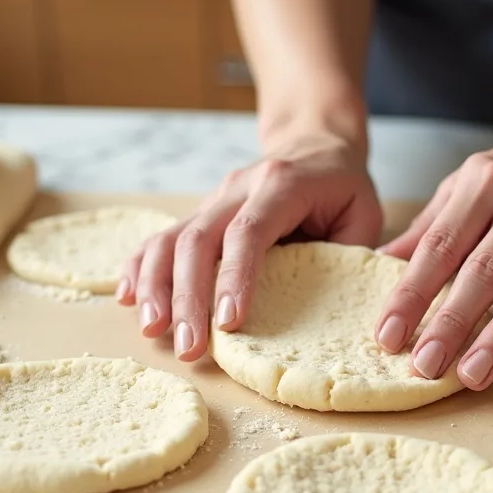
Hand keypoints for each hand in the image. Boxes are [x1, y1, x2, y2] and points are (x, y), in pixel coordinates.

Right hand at [120, 132, 380, 360]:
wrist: (314, 145)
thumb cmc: (343, 189)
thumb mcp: (364, 214)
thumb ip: (349, 255)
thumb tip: (343, 309)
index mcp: (283, 184)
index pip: (250, 231)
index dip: (236, 276)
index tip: (228, 321)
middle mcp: (238, 188)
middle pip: (200, 239)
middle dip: (189, 297)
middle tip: (188, 347)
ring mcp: (212, 199)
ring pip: (170, 238)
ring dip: (157, 286)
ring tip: (153, 330)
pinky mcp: (198, 213)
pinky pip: (160, 238)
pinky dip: (140, 268)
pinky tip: (129, 298)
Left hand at [374, 117, 492, 390]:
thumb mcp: (472, 182)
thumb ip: (432, 225)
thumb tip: (381, 263)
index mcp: (483, 184)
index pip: (440, 247)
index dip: (411, 294)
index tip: (387, 336)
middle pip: (483, 271)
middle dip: (451, 322)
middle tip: (424, 366)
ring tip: (473, 376)